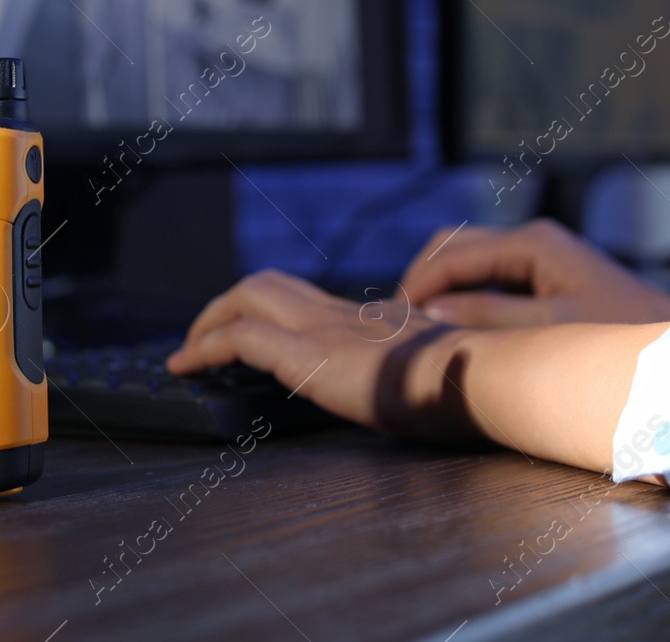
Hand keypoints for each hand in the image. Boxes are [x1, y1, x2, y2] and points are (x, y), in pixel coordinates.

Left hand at [166, 269, 480, 440]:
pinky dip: (205, 347)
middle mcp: (345, 315)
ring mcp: (325, 329)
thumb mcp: (449, 370)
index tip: (261, 338)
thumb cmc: (478, 384)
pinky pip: (239, 338)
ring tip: (187, 353)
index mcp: (377, 321)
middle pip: (272, 284)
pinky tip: (187, 366)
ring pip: (248, 296)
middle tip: (205, 338)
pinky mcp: (308, 354)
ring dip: (209, 319)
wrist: (482, 376)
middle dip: (230, 304)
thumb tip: (435, 382)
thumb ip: (428, 368)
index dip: (278, 313)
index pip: (313, 303)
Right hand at [399, 219, 669, 326]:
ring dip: (440, 287)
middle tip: (398, 323)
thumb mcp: (550, 329)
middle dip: (421, 280)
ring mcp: (540, 254)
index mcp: (532, 244)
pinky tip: (453, 323)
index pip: (452, 256)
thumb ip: (488, 318)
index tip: (390, 321)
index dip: (416, 287)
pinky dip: (463, 293)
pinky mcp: (547, 273)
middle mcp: (532, 240)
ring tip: (418, 326)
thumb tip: (431, 311)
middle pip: (453, 247)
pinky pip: (488, 275)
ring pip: (468, 258)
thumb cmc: (624, 336)